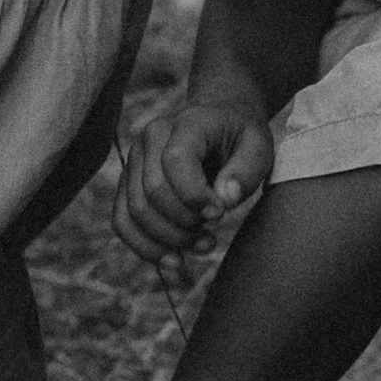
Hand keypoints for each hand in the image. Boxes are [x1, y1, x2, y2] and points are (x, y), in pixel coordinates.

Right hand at [115, 93, 274, 259]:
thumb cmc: (239, 135)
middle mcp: (149, 139)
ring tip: (201, 245)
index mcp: (184, 124)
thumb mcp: (258, 146)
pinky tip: (173, 260)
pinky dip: (144, 246)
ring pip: (134, 211)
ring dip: (168, 240)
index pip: (175, 162)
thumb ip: (245, 171)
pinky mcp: (128, 183)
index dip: (195, 196)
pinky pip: (122, 220)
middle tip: (211, 235)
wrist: (217, 119)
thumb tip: (224, 200)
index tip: (220, 213)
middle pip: (153, 193)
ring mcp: (134, 161)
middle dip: (184, 225)